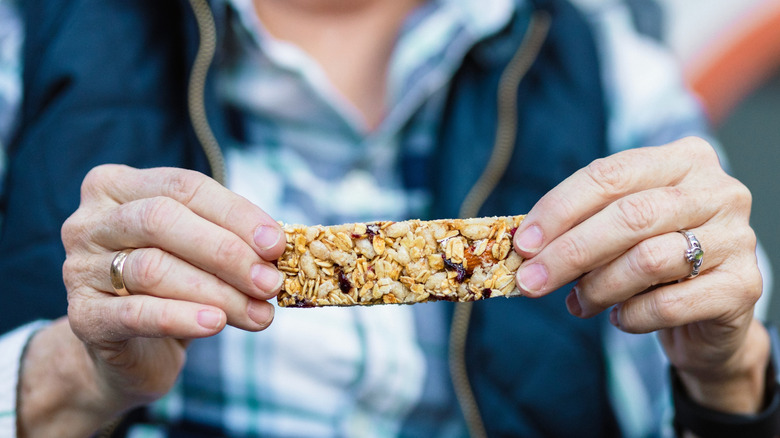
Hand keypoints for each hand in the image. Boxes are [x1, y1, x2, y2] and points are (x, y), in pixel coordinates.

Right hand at [59, 165, 285, 421]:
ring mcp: (79, 267)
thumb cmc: (173, 286)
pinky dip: (182, 317)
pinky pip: (136, 312)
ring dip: (217, 292)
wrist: (130, 350)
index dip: (236, 214)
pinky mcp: (83, 316)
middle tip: (270, 282)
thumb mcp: (200, 252)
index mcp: (119, 186)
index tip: (276, 244)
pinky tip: (215, 324)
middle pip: (162, 220)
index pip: (185, 187)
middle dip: (226, 252)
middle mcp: (91, 221)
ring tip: (259, 314)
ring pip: (154, 269)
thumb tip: (275, 245)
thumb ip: (230, 239)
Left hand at [511, 137, 768, 412]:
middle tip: (530, 281)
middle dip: (569, 253)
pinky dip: (630, 316)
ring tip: (578, 303)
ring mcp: (737, 238)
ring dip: (597, 288)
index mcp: (683, 160)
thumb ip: (582, 225)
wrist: (708, 314)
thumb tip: (526, 245)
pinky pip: (669, 304)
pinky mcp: (744, 287)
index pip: (611, 174)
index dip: (560, 209)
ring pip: (648, 260)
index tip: (523, 243)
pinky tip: (617, 318)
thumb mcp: (617, 230)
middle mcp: (718, 191)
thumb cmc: (652, 261)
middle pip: (629, 216)